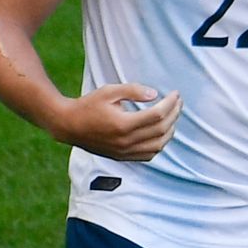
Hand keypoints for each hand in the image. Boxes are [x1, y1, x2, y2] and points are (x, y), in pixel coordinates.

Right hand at [50, 83, 181, 160]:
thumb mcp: (109, 91)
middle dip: (174, 115)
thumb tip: (154, 94)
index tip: (175, 94)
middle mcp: (125, 141)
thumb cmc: (88, 105)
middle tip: (178, 102)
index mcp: (123, 124)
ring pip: (158, 146)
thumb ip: (133, 91)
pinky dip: (159, 145)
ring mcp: (124, 152)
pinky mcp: (122, 157)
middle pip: (161, 130)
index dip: (170, 104)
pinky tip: (161, 133)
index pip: (157, 115)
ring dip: (170, 131)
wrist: (68, 125)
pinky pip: (148, 155)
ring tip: (173, 116)